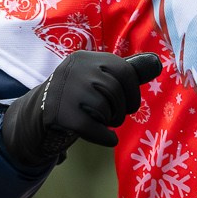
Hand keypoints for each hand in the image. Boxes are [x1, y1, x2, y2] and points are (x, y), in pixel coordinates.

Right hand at [0, 51, 163, 168]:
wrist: (39, 115)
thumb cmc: (79, 96)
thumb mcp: (98, 78)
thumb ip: (127, 71)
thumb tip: (157, 63)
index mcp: (86, 58)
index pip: (123, 70)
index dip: (133, 91)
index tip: (131, 104)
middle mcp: (73, 70)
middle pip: (115, 91)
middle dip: (122, 109)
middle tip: (116, 117)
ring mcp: (64, 91)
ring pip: (104, 108)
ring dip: (112, 121)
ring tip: (106, 122)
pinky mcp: (59, 114)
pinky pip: (93, 127)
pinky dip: (105, 137)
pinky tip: (108, 139)